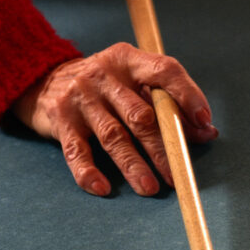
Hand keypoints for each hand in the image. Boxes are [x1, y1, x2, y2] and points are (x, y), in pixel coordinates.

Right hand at [11, 42, 217, 195]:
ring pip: (113, 136)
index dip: (187, 94)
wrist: (43, 80)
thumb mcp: (133, 85)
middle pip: (140, 114)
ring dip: (133, 165)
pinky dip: (89, 172)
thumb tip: (206, 132)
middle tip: (177, 173)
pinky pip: (77, 152)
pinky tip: (103, 188)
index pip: (164, 70)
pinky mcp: (61, 121)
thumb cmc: (103, 88)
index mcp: (129, 60)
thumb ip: (168, 106)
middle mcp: (105, 76)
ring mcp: (81, 98)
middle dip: (161, 147)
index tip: (203, 121)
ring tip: (149, 188)